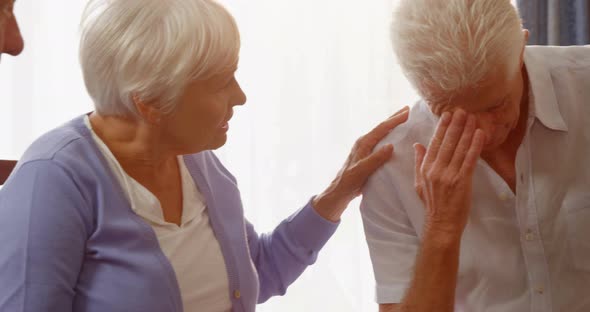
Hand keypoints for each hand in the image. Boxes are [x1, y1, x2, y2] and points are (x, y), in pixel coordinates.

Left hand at [313, 106, 409, 221]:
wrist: (339, 191)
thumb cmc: (349, 181)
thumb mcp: (362, 171)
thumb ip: (375, 159)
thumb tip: (390, 145)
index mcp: (363, 143)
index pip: (381, 128)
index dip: (394, 120)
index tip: (407, 112)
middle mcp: (363, 143)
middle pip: (381, 127)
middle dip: (394, 118)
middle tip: (407, 109)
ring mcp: (364, 148)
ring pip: (381, 133)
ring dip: (392, 125)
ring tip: (403, 119)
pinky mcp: (366, 155)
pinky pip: (380, 141)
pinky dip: (389, 136)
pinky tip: (395, 138)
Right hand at [413, 110, 484, 240]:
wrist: (442, 223)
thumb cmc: (432, 204)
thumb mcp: (419, 182)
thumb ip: (419, 162)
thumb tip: (418, 145)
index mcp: (426, 168)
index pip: (434, 143)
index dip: (442, 128)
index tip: (447, 115)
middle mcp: (436, 169)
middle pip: (447, 142)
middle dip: (455, 124)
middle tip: (462, 110)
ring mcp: (449, 175)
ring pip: (459, 148)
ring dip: (466, 131)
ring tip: (472, 117)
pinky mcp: (462, 181)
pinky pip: (469, 159)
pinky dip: (474, 145)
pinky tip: (479, 134)